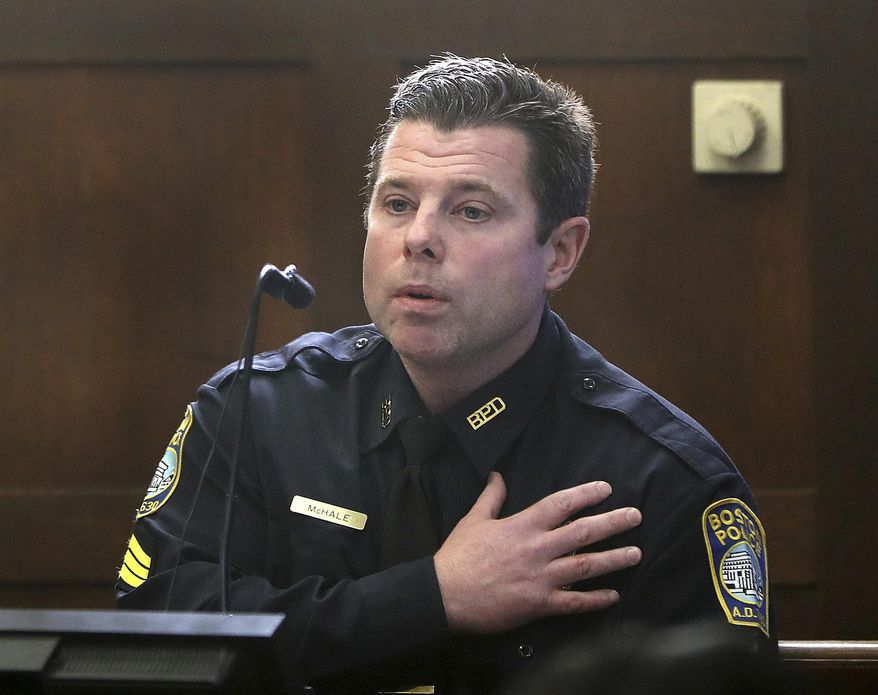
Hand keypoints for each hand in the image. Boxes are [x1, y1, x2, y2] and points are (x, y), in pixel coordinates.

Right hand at [434, 472, 641, 633]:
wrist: (446, 593)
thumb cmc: (459, 555)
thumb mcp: (474, 519)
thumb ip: (491, 496)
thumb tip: (498, 474)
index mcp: (522, 525)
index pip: (561, 504)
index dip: (585, 494)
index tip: (606, 488)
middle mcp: (538, 548)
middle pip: (583, 532)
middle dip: (612, 523)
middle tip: (636, 516)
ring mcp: (541, 577)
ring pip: (586, 566)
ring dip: (614, 559)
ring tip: (636, 553)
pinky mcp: (539, 604)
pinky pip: (574, 603)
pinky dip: (595, 600)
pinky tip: (614, 596)